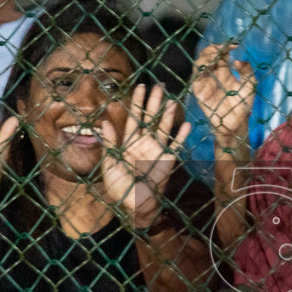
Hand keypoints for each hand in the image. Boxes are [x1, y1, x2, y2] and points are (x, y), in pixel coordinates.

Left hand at [99, 83, 189, 232]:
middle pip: (150, 118)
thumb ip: (110, 142)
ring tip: (172, 101)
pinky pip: (176, 145)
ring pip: (163, 128)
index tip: (140, 87)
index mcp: (129, 142)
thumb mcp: (110, 163)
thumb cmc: (119, 186)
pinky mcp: (167, 159)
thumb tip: (104, 121)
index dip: (137, 102)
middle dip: (154, 103)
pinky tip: (187, 124)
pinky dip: (182, 136)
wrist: (134, 204)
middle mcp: (144, 142)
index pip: (134, 118)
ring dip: (168, 115)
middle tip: (159, 86)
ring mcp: (157, 150)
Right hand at [191, 44, 254, 144]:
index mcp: (223, 70)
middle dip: (212, 49)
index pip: (219, 53)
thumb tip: (236, 61)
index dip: (224, 47)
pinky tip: (209, 68)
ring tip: (215, 56)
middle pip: (206, 56)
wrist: (237, 123)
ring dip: (205, 57)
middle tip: (222, 49)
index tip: (234, 46)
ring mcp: (205, 83)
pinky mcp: (199, 93)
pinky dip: (200, 72)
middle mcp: (212, 75)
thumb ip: (247, 70)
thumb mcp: (250, 85)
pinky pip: (195, 79)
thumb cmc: (243, 104)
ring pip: (198, 64)